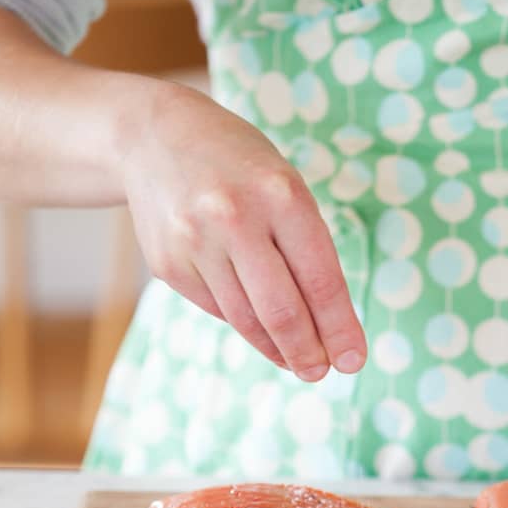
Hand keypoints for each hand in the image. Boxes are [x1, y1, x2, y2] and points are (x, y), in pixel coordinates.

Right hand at [122, 81, 365, 380]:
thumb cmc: (240, 167)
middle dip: (308, 352)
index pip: (321, 281)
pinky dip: (244, 324)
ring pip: (246, 319)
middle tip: (321, 372)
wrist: (154, 136)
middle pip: (281, 311)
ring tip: (297, 361)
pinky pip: (217, 309)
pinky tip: (259, 329)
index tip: (353, 360)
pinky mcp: (167, 263)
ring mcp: (194, 242)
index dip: (340, 329)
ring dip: (277, 349)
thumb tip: (327, 329)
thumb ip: (307, 251)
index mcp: (281, 195)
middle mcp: (234, 218)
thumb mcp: (285, 188)